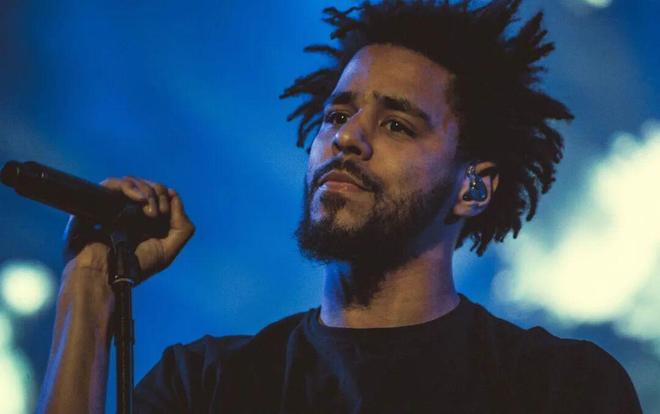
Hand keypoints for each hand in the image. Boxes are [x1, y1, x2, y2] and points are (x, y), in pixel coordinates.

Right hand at [63, 176, 194, 281]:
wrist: (103, 276)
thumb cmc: (132, 268)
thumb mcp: (167, 251)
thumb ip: (182, 227)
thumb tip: (174, 195)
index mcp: (146, 221)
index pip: (161, 195)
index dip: (168, 197)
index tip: (166, 212)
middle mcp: (129, 210)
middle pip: (148, 185)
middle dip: (159, 193)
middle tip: (158, 214)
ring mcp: (113, 205)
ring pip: (132, 181)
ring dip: (147, 190)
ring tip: (149, 212)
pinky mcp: (97, 203)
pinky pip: (112, 183)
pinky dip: (130, 186)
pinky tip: (140, 199)